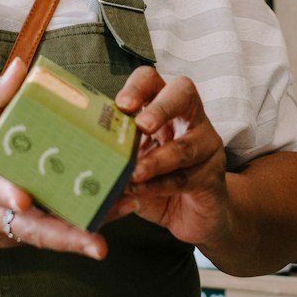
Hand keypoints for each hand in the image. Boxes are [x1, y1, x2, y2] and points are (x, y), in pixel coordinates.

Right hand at [0, 60, 107, 259]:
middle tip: (98, 245)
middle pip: (32, 231)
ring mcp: (8, 230)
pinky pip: (53, 233)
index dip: (5, 194)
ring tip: (126, 213)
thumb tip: (20, 66)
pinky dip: (84, 225)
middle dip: (66, 238)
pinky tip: (119, 209)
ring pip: (49, 237)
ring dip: (86, 232)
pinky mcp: (19, 238)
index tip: (23, 198)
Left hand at [108, 66, 232, 246]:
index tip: (122, 105)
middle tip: (142, 126)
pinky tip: (141, 192)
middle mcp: (189, 119)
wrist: (192, 215)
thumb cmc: (156, 182)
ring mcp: (206, 145)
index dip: (138, 87)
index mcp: (163, 107)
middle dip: (161, 108)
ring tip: (134, 173)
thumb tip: (83, 153)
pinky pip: (187, 177)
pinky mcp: (213, 176)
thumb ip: (115, 154)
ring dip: (157, 160)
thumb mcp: (132, 163)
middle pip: (183, 93)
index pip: (153, 80)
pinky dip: (161, 186)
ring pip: (185, 145)